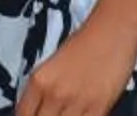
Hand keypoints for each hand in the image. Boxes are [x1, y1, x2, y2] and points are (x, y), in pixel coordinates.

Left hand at [19, 13, 136, 115]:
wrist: (114, 28)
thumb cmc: (86, 41)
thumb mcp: (53, 66)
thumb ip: (44, 90)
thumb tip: (40, 109)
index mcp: (39, 81)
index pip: (23, 115)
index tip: (36, 115)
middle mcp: (54, 93)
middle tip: (55, 112)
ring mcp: (76, 102)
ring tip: (69, 112)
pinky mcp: (99, 108)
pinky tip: (83, 113)